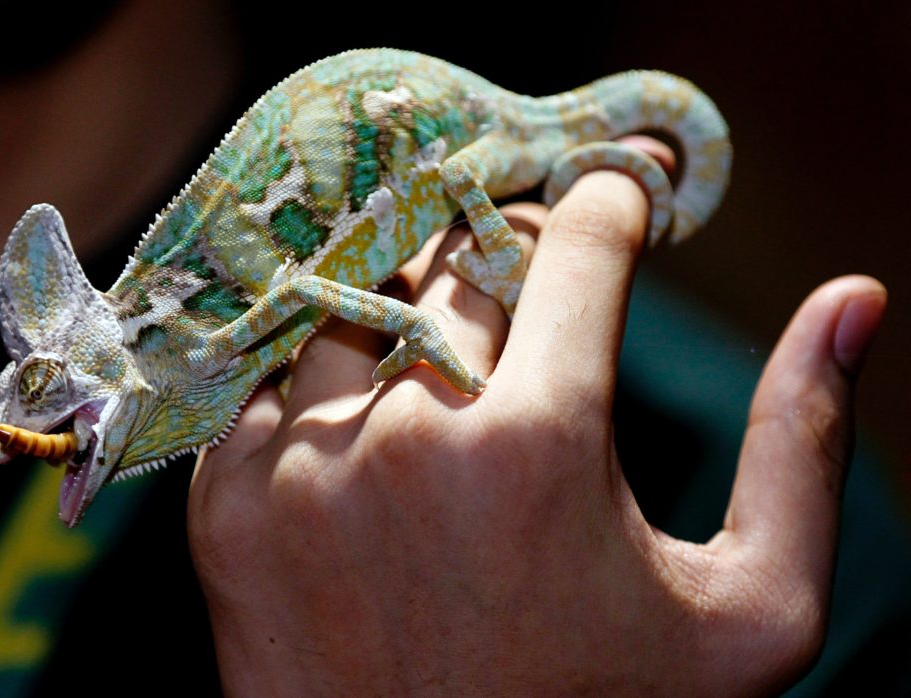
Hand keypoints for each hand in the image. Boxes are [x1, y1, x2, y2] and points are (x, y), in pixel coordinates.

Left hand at [187, 144, 884, 694]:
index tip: (616, 201)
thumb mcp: (747, 609)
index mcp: (539, 442)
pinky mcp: (222, 504)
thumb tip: (848, 303)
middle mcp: (405, 437)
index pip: (575, 243)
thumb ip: (799, 446)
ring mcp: (297, 467)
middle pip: (458, 261)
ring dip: (410, 309)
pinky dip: (321, 375)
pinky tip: (364, 419)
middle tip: (534, 285)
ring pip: (356, 303)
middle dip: (510, 253)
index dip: (608, 203)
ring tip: (447, 363)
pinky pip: (269, 377)